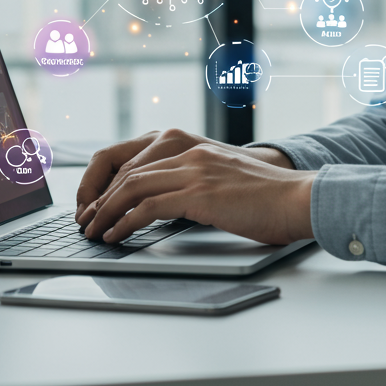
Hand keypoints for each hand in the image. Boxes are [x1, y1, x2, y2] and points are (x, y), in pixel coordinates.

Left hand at [75, 127, 293, 226]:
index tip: (99, 206)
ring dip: (106, 212)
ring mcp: (195, 171)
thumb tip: (171, 207)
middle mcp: (191, 154)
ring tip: (93, 232)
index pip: (138, 160)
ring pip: (132, 186)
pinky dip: (124, 223)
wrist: (297, 198)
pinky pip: (147, 207)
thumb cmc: (268, 199)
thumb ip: (199, 186)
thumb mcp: (226, 184)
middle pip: (128, 171)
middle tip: (87, 221)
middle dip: (101, 198)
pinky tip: (115, 237)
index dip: (112, 184)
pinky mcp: (199, 194)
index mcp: (196, 149)